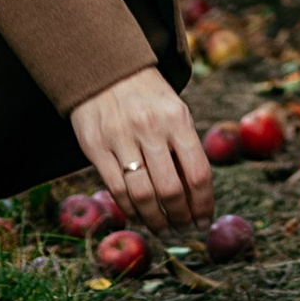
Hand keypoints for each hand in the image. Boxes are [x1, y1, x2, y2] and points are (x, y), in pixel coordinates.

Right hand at [71, 66, 213, 231]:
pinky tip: (139, 216)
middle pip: (170, 189)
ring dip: (155, 220)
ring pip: (142, 194)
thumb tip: (197, 197)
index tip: (204, 222)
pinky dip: (130, 209)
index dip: (203, 204)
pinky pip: (116, 189)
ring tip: (163, 230)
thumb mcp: (174, 112)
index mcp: (177, 119)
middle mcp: (150, 128)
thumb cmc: (148, 98)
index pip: (198, 172)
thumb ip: (185, 148)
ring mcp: (121, 138)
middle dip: (180, 218)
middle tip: (182, 231)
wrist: (104, 69)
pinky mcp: (95, 146)